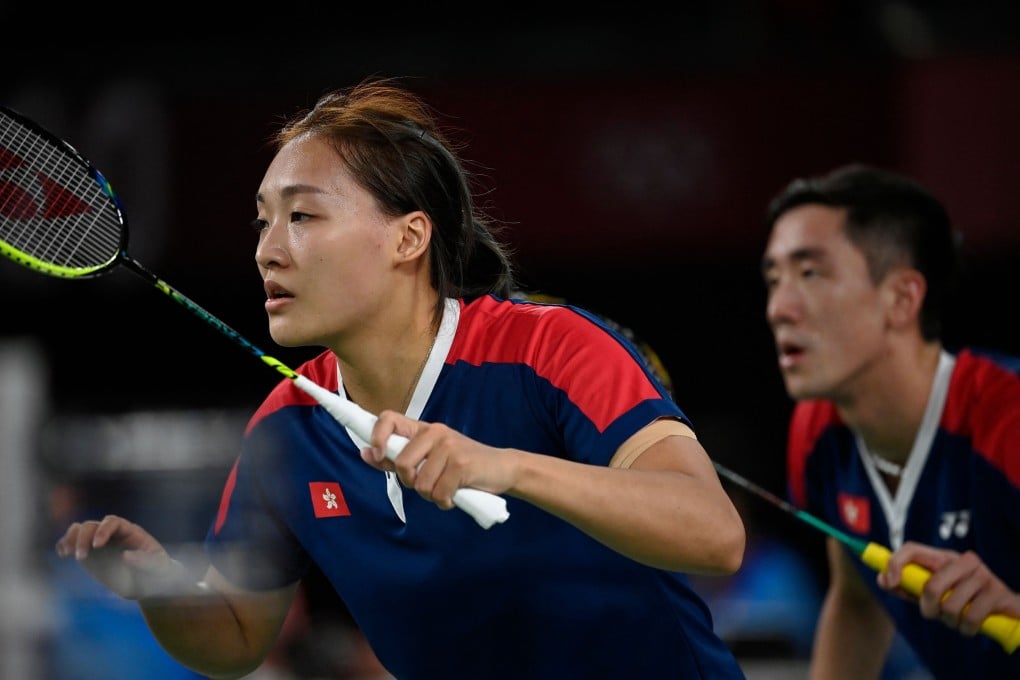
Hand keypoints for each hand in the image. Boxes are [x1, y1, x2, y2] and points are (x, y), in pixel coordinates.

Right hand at [54, 515, 184, 599]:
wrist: (148, 582)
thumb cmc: (157, 571)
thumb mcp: (158, 567)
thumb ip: (145, 561)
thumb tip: (125, 556)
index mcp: (130, 531)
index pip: (113, 522)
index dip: (103, 530)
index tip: (97, 545)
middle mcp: (112, 534)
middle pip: (91, 525)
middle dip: (83, 538)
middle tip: (82, 558)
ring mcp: (99, 543)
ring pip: (80, 531)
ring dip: (71, 539)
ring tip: (67, 553)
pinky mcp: (90, 554)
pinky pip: (73, 544)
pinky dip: (65, 545)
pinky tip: (62, 554)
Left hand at [360, 410, 514, 509]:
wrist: (502, 468)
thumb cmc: (463, 465)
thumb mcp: (430, 457)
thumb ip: (398, 456)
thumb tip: (366, 453)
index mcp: (425, 429)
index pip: (388, 419)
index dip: (376, 437)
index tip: (376, 455)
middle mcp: (436, 433)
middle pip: (402, 463)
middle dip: (411, 482)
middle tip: (428, 484)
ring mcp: (449, 448)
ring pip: (420, 484)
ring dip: (431, 496)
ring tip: (446, 488)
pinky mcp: (461, 465)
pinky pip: (439, 494)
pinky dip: (445, 502)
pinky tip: (455, 495)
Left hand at [878, 541, 1019, 635]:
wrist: (1007, 610)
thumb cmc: (963, 600)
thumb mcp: (933, 593)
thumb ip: (908, 587)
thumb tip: (882, 579)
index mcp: (943, 558)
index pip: (912, 549)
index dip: (895, 563)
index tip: (889, 582)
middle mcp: (963, 560)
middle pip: (930, 586)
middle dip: (928, 609)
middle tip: (935, 615)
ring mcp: (982, 574)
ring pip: (950, 606)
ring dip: (950, 622)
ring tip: (957, 620)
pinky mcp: (997, 592)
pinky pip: (970, 618)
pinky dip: (966, 629)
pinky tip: (970, 626)